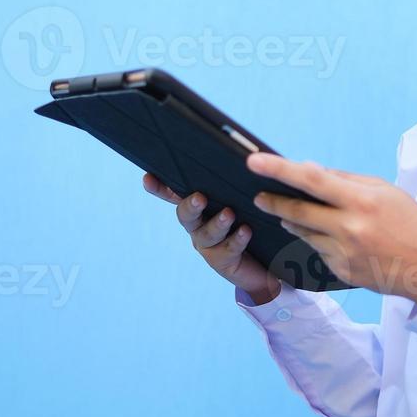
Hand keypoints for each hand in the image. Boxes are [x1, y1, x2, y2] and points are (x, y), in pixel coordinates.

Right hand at [142, 172, 282, 303]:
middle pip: (185, 214)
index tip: (148, 178)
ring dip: (217, 223)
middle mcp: (197, 225)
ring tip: (229, 214)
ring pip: (206, 234)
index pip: (174, 193)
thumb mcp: (244, 196)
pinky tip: (246, 230)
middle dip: (190, 205)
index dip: (159, 187)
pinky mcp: (222, 261)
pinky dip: (237, 239)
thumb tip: (248, 156)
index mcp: (199, 205)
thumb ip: (236, 180)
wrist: (269, 257)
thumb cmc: (255, 217)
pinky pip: (227, 250)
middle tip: (200, 198)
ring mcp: (208, 244)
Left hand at [245, 152, 416, 303]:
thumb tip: (309, 171)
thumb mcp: (385, 191)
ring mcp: (344, 253)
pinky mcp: (341, 272)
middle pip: (297, 211)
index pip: (311, 179)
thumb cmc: (410, 222)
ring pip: (304, 233)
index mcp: (362, 200)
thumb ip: (346, 181)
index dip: (279, 169)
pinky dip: (319, 241)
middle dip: (273, 202)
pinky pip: (318, 251)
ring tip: (290, 213)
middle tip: (259, 196)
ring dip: (294, 221)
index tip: (254, 161)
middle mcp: (350, 227)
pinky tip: (333, 238)